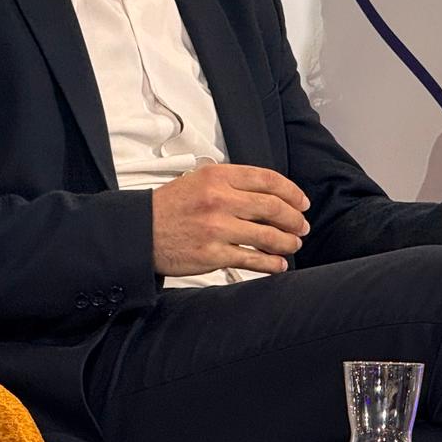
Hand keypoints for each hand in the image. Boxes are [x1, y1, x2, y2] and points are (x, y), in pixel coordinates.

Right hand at [151, 163, 309, 276]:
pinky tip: (279, 264)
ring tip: (293, 244)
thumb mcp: (199, 180)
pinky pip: (251, 259)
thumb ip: (231, 183)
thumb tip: (269, 194)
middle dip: (294, 219)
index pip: (268, 180)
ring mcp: (216, 228)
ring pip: (267, 235)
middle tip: (302, 226)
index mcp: (218, 176)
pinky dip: (271, 263)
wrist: (138, 232)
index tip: (302, 202)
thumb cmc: (169, 207)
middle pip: (273, 207)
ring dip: (287, 242)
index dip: (292, 192)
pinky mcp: (212, 254)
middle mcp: (219, 199)